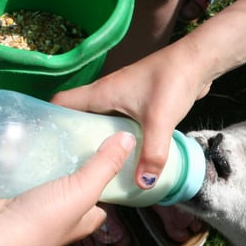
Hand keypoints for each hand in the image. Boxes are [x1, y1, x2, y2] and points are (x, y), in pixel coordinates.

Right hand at [0, 131, 135, 245]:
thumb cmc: (45, 218)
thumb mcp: (85, 189)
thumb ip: (106, 164)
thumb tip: (130, 139)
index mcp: (87, 219)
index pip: (106, 195)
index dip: (111, 175)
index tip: (112, 148)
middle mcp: (66, 215)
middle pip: (80, 182)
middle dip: (81, 160)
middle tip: (84, 132)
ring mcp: (40, 206)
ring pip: (53, 177)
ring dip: (55, 159)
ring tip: (60, 130)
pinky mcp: (17, 196)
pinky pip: (30, 174)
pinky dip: (32, 160)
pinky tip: (33, 142)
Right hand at [51, 44, 210, 189]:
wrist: (198, 62)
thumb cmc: (172, 81)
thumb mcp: (159, 120)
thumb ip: (152, 153)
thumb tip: (143, 183)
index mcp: (100, 94)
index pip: (60, 104)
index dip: (49, 122)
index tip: (46, 149)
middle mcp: (106, 95)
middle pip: (78, 118)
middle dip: (74, 141)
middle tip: (73, 168)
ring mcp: (123, 99)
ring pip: (101, 124)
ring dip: (99, 143)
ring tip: (97, 170)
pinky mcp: (139, 104)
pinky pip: (120, 126)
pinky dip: (119, 141)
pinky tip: (126, 160)